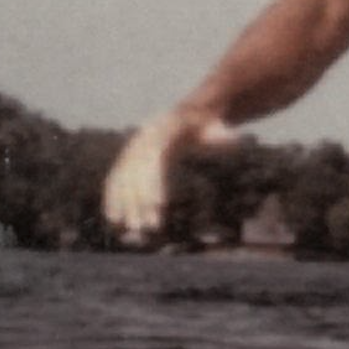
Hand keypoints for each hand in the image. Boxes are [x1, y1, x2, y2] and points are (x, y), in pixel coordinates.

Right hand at [101, 106, 237, 240]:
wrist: (189, 117)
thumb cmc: (207, 128)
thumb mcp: (218, 130)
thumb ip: (223, 136)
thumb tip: (235, 140)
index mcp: (163, 132)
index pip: (154, 160)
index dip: (154, 183)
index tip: (159, 206)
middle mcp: (143, 141)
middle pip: (136, 174)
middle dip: (138, 201)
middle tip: (144, 229)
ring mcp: (133, 150)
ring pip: (124, 179)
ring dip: (124, 205)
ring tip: (130, 232)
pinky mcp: (129, 160)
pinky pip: (117, 180)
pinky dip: (114, 198)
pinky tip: (113, 219)